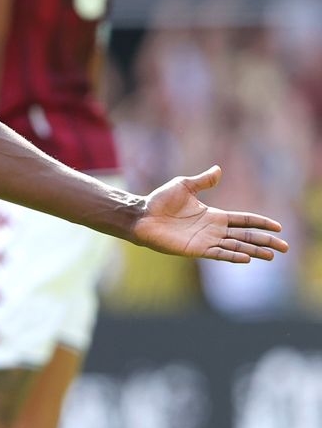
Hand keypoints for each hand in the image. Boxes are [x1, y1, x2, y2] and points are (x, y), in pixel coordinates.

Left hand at [132, 166, 288, 261]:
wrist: (142, 215)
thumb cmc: (160, 201)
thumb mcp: (184, 186)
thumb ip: (203, 181)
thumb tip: (218, 170)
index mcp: (213, 216)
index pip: (243, 220)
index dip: (260, 223)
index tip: (278, 227)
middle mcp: (213, 230)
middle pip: (245, 236)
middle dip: (265, 242)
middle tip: (284, 248)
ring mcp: (206, 241)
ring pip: (236, 247)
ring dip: (254, 251)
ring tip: (272, 256)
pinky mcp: (196, 249)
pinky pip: (219, 253)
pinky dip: (233, 256)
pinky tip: (247, 258)